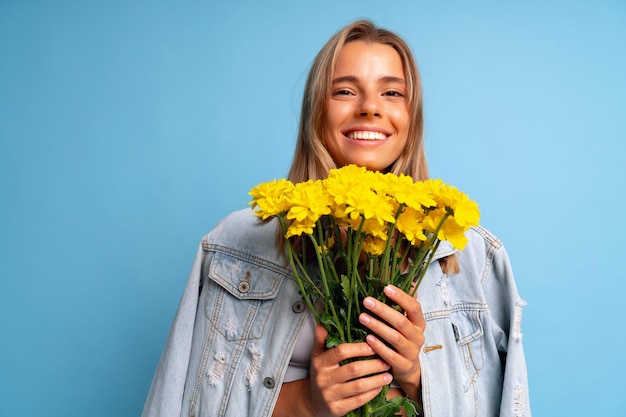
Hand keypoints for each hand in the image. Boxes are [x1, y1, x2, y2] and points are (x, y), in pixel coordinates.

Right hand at [307, 324, 393, 416]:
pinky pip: (359, 400)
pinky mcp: (337, 409)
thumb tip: (323, 324)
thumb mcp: (317, 356)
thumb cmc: (320, 375)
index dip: (359, 348)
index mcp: (321, 363)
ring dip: (376, 379)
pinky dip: (372, 393)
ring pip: (358, 386)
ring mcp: (331, 395)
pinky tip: (380, 386)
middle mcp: (324, 379)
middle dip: (373, 364)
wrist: (313, 402)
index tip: (374, 345)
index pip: (341, 352)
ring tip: (388, 374)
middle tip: (386, 360)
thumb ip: (321, 340)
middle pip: (353, 369)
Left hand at [358, 285, 425, 399]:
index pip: (414, 307)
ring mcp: (411, 352)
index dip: (401, 297)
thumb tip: (406, 279)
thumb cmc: (402, 338)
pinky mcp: (403, 365)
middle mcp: (418, 336)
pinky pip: (390, 355)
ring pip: (394, 337)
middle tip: (366, 301)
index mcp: (419, 323)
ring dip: (377, 326)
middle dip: (383, 310)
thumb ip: (402, 304)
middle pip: (401, 321)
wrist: (408, 368)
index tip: (386, 288)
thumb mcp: (405, 321)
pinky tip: (367, 338)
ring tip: (362, 317)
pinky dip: (378, 346)